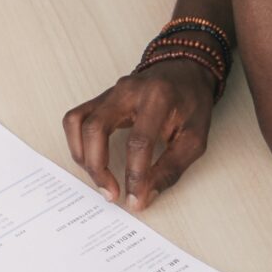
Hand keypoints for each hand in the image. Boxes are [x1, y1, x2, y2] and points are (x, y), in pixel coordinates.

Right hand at [62, 59, 219, 211]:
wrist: (183, 70)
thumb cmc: (191, 103)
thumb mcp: (195, 138)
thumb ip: (171, 167)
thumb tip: (145, 194)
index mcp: (157, 98)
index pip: (139, 142)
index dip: (135, 176)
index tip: (136, 200)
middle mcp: (127, 91)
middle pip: (97, 128)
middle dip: (99, 167)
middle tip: (111, 193)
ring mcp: (109, 92)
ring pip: (78, 122)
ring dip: (83, 156)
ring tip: (99, 179)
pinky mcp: (99, 98)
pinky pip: (75, 118)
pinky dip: (77, 142)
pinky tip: (89, 160)